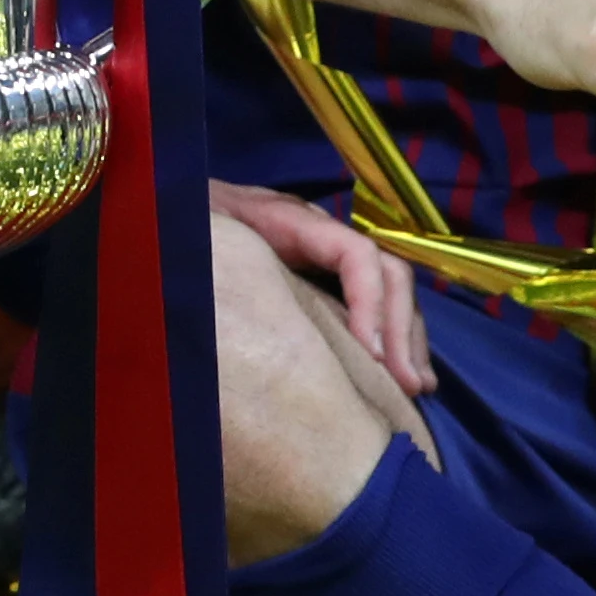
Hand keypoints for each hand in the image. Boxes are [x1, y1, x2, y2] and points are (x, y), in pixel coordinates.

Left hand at [208, 181, 430, 396]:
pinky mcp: (327, 279)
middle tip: (406, 385)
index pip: (354, 252)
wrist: (178, 207)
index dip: (370, 300)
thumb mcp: (198, 232)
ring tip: (418, 387)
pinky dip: (396, 342)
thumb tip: (223, 289)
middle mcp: (321, 235)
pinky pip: (376, 305)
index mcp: (290, 220)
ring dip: (409, 340)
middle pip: (386, 271)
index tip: (370, 354)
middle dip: (400, 329)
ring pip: (391, 290)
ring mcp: (329, 255)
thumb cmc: (186, 224)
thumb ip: (211, 251)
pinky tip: (406, 381)